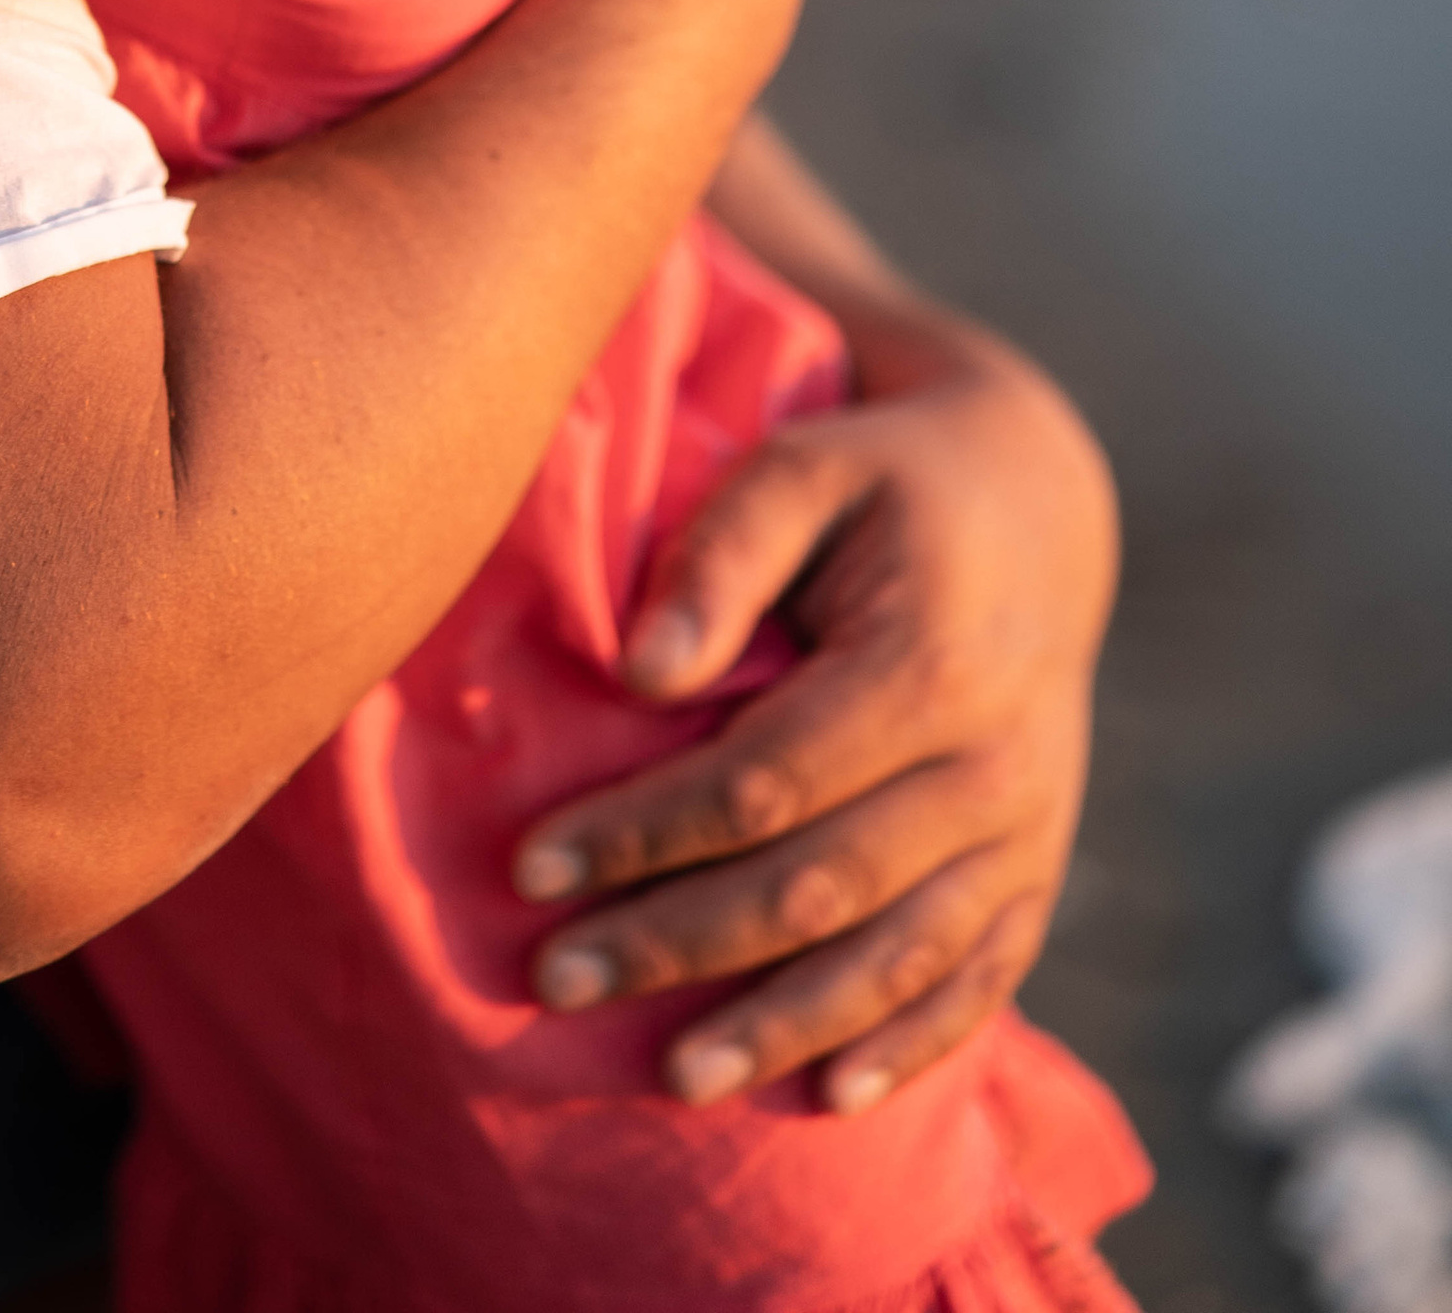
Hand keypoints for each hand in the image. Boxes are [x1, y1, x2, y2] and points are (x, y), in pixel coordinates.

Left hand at [513, 326, 1116, 1113]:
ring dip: (782, 1026)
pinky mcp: (1036, 871)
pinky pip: (976, 979)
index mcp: (929, 663)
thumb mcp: (807, 467)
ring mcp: (1025, 830)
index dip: (645, 832)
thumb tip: (641, 673)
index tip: (531, 864)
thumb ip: (723, 553)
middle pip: (818, 884)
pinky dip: (906, 1046)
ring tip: (672, 1079)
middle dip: (679, 942)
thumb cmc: (884, 480)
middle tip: (554, 981)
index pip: (764, 781)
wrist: (1034, 509)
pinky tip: (828, 1099)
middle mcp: (992, 765)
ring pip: (896, 956)